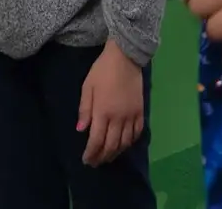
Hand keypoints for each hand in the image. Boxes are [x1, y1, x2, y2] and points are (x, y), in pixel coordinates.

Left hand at [78, 42, 144, 165]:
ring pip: (125, 143)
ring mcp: (131, 116)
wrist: (125, 58)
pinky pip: (137, 133)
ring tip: (108, 157)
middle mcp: (118, 118)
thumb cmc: (102, 70)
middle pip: (111, 145)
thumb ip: (84, 110)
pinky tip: (124, 145)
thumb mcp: (87, 87)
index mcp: (103, 112)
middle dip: (102, 157)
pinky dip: (130, 143)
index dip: (91, 153)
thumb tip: (80, 130)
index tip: (86, 160)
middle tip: (95, 162)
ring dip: (116, 153)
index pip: (96, 140)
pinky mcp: (141, 112)